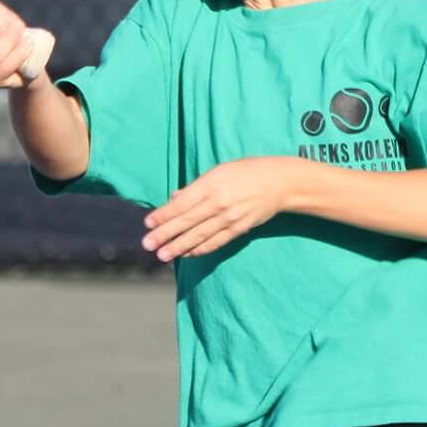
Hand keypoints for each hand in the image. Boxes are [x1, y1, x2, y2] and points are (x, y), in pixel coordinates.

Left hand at [143, 158, 295, 260]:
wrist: (279, 183)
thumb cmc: (246, 172)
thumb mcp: (219, 171)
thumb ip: (195, 187)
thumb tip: (174, 198)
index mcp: (211, 184)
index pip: (182, 203)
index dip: (163, 214)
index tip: (148, 223)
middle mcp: (219, 202)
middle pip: (187, 221)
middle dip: (165, 234)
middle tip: (147, 244)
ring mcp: (230, 218)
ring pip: (199, 235)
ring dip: (179, 247)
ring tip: (162, 255)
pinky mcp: (239, 229)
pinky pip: (216, 242)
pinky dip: (200, 249)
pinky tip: (187, 254)